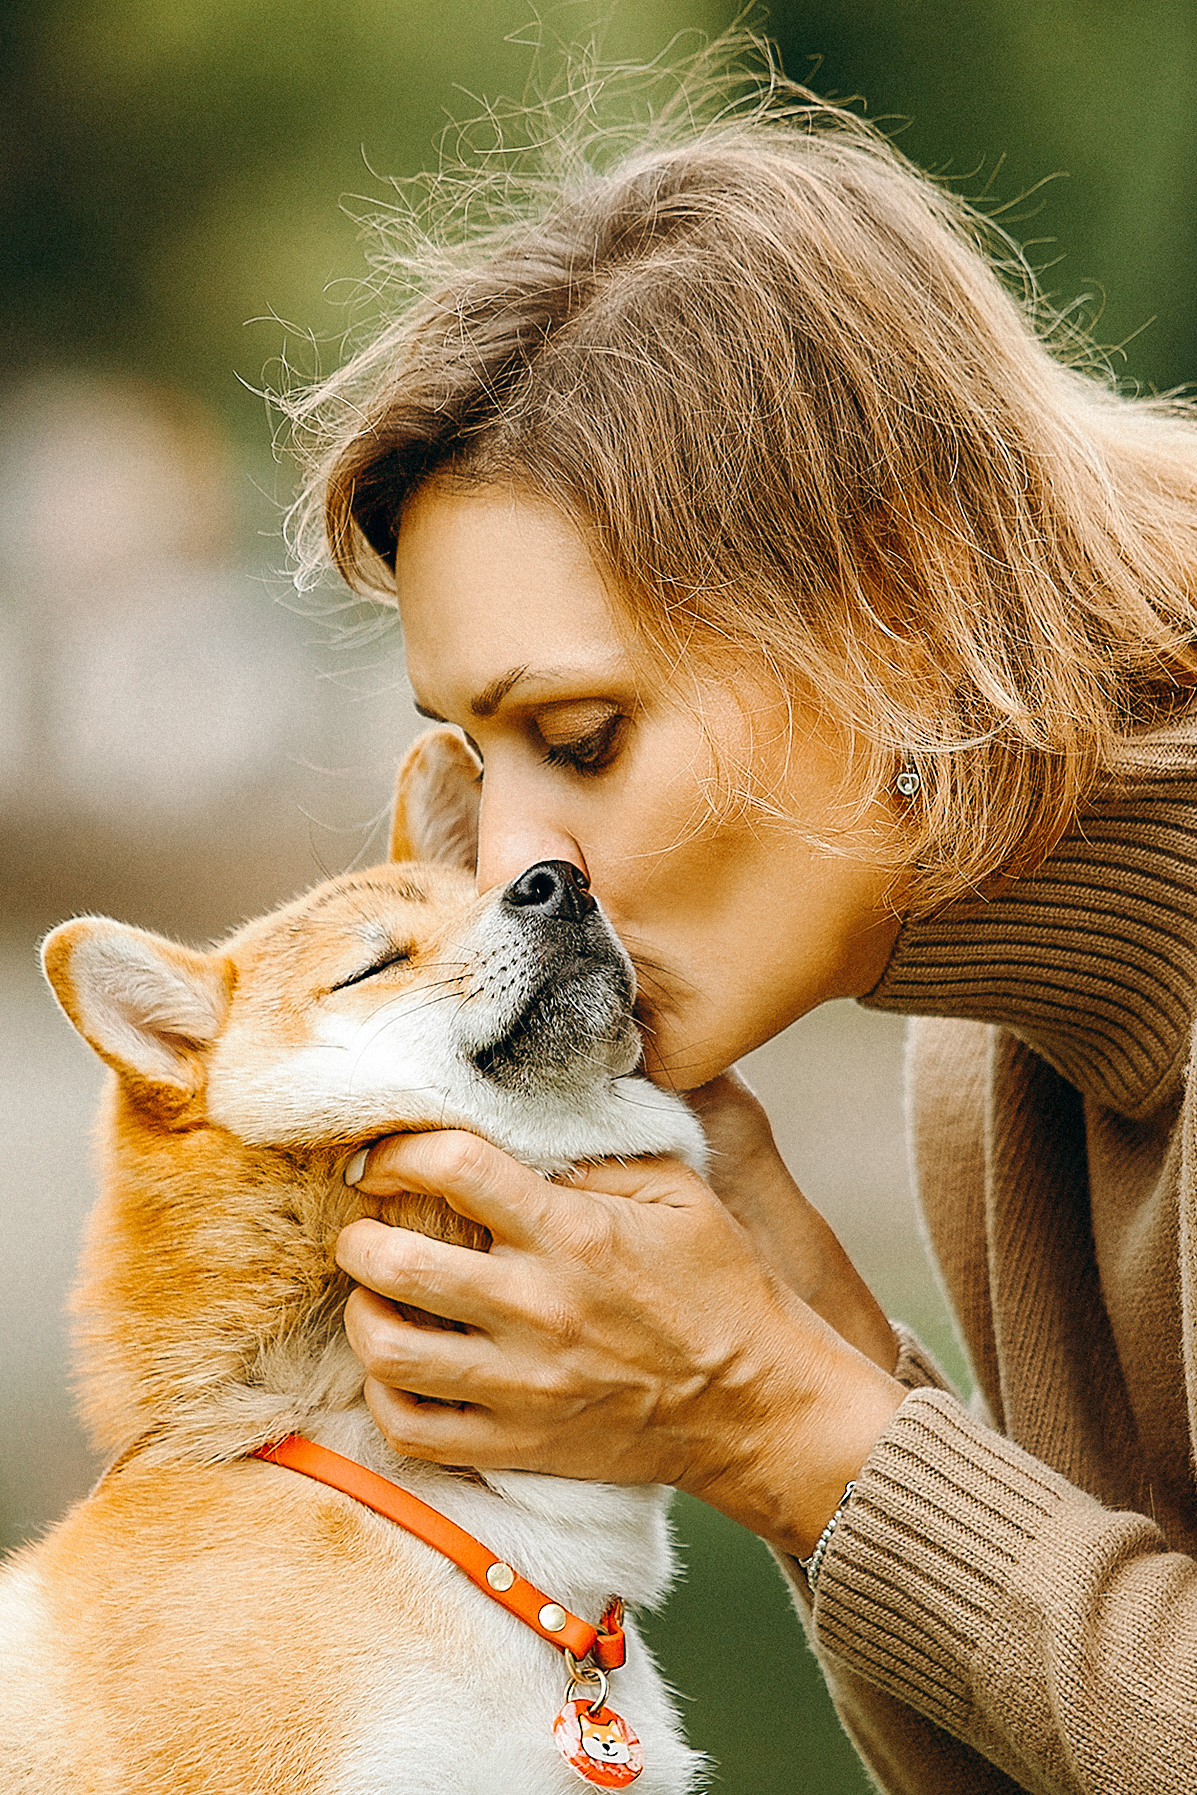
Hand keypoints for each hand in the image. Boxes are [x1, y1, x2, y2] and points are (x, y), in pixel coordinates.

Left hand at [336, 1130, 904, 1557]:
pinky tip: (400, 1370)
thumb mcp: (678, 1196)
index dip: (402, 1151)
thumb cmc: (723, 1290)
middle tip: (363, 1226)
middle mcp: (538, 1309)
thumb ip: (597, 1161)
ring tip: (374, 1296)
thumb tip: (522, 1139)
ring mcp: (523, 1386)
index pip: (456, 1169)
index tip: (387, 1158)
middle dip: (359, 1236)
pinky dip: (386, 1398)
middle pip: (397, 1263)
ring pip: (390, 1354)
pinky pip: (414, 1431)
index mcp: (575, 1234)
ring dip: (362, 1316)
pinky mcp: (519, 1445)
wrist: (759, 1407)